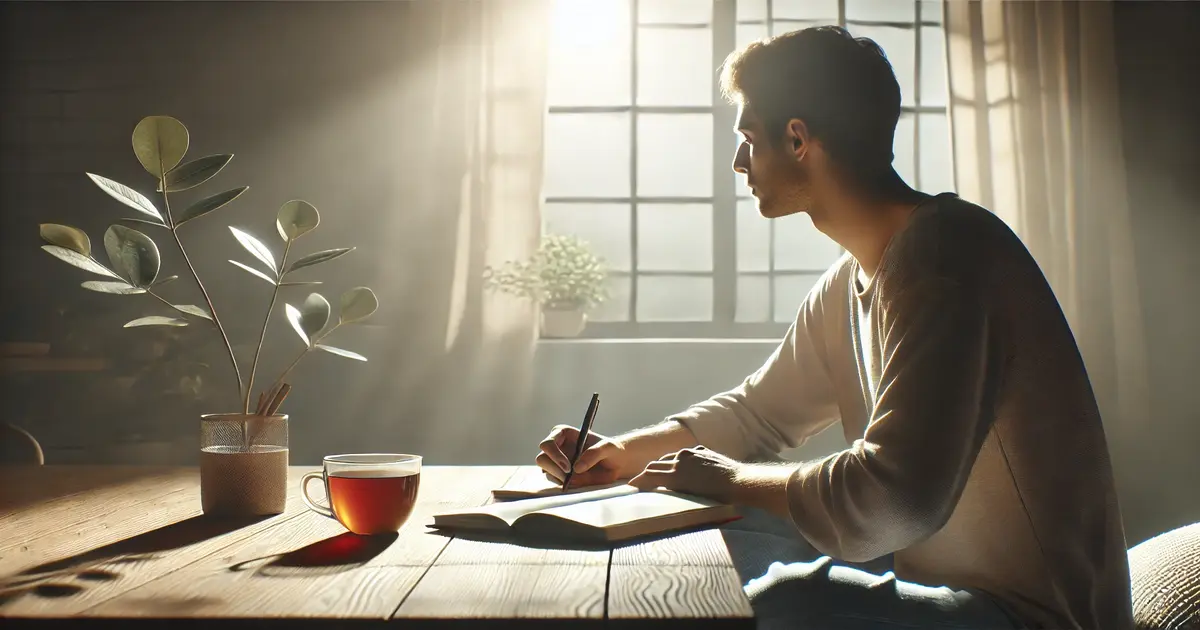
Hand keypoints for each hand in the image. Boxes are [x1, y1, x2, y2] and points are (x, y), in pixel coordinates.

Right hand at [536, 424, 628, 487]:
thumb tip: (576, 468)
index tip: (569, 467)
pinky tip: (578, 484)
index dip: (554, 455)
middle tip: (570, 478)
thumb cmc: (612, 450)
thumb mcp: (608, 448)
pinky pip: (555, 483)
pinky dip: (564, 486)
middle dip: (554, 470)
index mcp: (563, 434)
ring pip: (546, 473)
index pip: (548, 443)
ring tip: (579, 480)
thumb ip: (594, 454)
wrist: (618, 465)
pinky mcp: (561, 476)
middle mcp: (556, 447)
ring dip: (560, 479)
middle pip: (542, 459)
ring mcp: (556, 463)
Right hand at [628, 446, 742, 503]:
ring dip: (661, 465)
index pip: (650, 475)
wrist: (740, 482)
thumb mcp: (691, 498)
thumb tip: (661, 491)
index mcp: (675, 475)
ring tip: (659, 472)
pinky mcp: (701, 450)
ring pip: (669, 457)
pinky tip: (681, 466)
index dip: (639, 481)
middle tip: (641, 481)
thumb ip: (673, 491)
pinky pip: (684, 454)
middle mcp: (680, 460)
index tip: (632, 485)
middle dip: (646, 473)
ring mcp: (691, 453)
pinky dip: (677, 460)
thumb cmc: (718, 497)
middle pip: (656, 465)